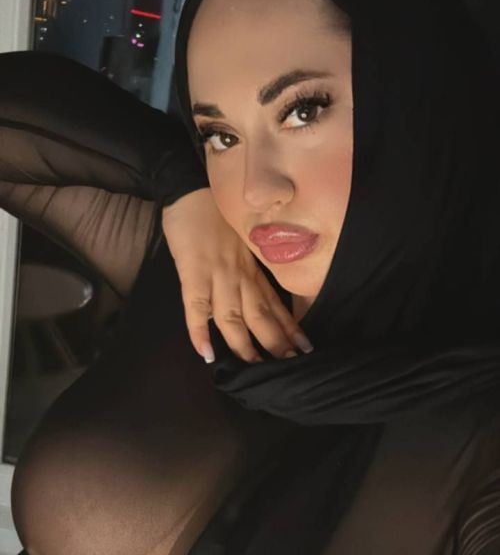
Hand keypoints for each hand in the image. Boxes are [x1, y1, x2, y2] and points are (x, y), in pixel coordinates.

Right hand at [161, 188, 313, 363]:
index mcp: (252, 267)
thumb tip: (258, 292)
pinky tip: (205, 353)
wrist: (190, 186)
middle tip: (288, 367)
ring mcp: (216, 275)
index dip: (290, 327)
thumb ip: (251, 266)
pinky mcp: (192, 273)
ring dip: (243, 345)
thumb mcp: (244, 239)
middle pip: (260, 315)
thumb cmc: (216, 212)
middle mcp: (239, 275)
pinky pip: (196, 307)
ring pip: (233, 317)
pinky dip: (199, 331)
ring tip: (253, 368)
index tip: (306, 348)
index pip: (275, 303)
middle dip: (274, 343)